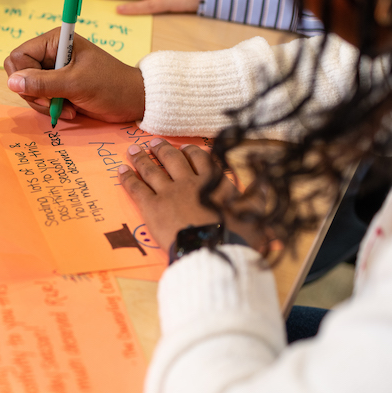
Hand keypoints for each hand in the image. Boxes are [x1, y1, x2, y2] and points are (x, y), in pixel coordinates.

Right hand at [4, 28, 144, 122]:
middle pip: (20, 74)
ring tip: (68, 109)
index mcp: (54, 41)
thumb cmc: (110, 85)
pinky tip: (70, 110)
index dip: (24, 76)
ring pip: (28, 89)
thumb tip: (11, 82)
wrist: (134, 100)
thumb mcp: (76, 84)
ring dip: (45, 104)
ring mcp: (54, 71)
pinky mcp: (58, 86)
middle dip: (35, 94)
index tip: (42, 92)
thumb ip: (42, 83)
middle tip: (54, 104)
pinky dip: (51, 108)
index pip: (18, 56)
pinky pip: (40, 98)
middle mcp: (51, 53)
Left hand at [119, 139, 267, 255]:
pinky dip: (128, 177)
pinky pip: (136, 187)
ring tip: (133, 150)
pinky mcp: (151, 206)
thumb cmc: (234, 236)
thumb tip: (270, 180)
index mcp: (212, 181)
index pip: (201, 159)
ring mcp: (169, 192)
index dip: (192, 152)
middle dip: (163, 148)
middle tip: (154, 142)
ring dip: (142, 157)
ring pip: (152, 168)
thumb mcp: (254, 214)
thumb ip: (259, 196)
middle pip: (173, 158)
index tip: (186, 148)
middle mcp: (189, 181)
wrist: (210, 250)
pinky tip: (121, 170)